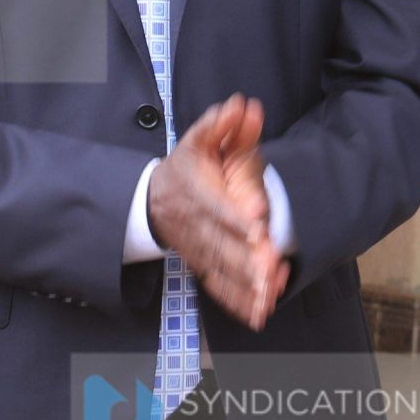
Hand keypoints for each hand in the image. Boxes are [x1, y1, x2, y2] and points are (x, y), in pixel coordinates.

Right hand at [150, 94, 287, 329]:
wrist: (151, 198)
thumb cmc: (184, 167)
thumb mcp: (199, 140)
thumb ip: (222, 125)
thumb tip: (241, 106)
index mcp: (197, 193)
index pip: (215, 207)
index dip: (234, 218)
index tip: (256, 226)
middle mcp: (196, 225)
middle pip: (221, 244)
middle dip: (245, 259)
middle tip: (268, 269)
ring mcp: (198, 248)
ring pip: (222, 270)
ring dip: (245, 285)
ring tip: (268, 296)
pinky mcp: (202, 264)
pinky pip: (219, 286)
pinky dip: (238, 301)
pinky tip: (260, 313)